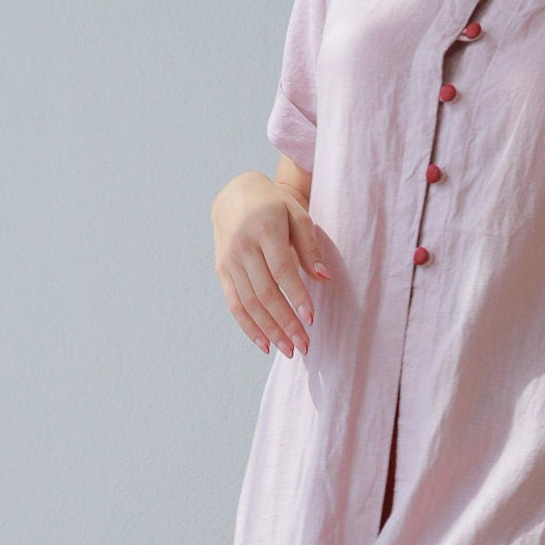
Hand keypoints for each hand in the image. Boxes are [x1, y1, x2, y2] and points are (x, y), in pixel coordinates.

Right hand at [212, 171, 330, 356]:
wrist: (235, 194)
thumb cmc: (275, 205)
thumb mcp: (297, 214)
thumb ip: (310, 246)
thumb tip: (324, 278)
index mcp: (265, 228)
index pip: (282, 269)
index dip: (296, 296)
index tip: (311, 319)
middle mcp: (243, 246)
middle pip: (265, 293)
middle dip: (285, 323)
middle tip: (304, 346)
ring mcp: (229, 260)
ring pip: (249, 303)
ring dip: (269, 330)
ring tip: (289, 350)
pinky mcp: (221, 271)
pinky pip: (234, 304)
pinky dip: (249, 327)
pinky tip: (265, 344)